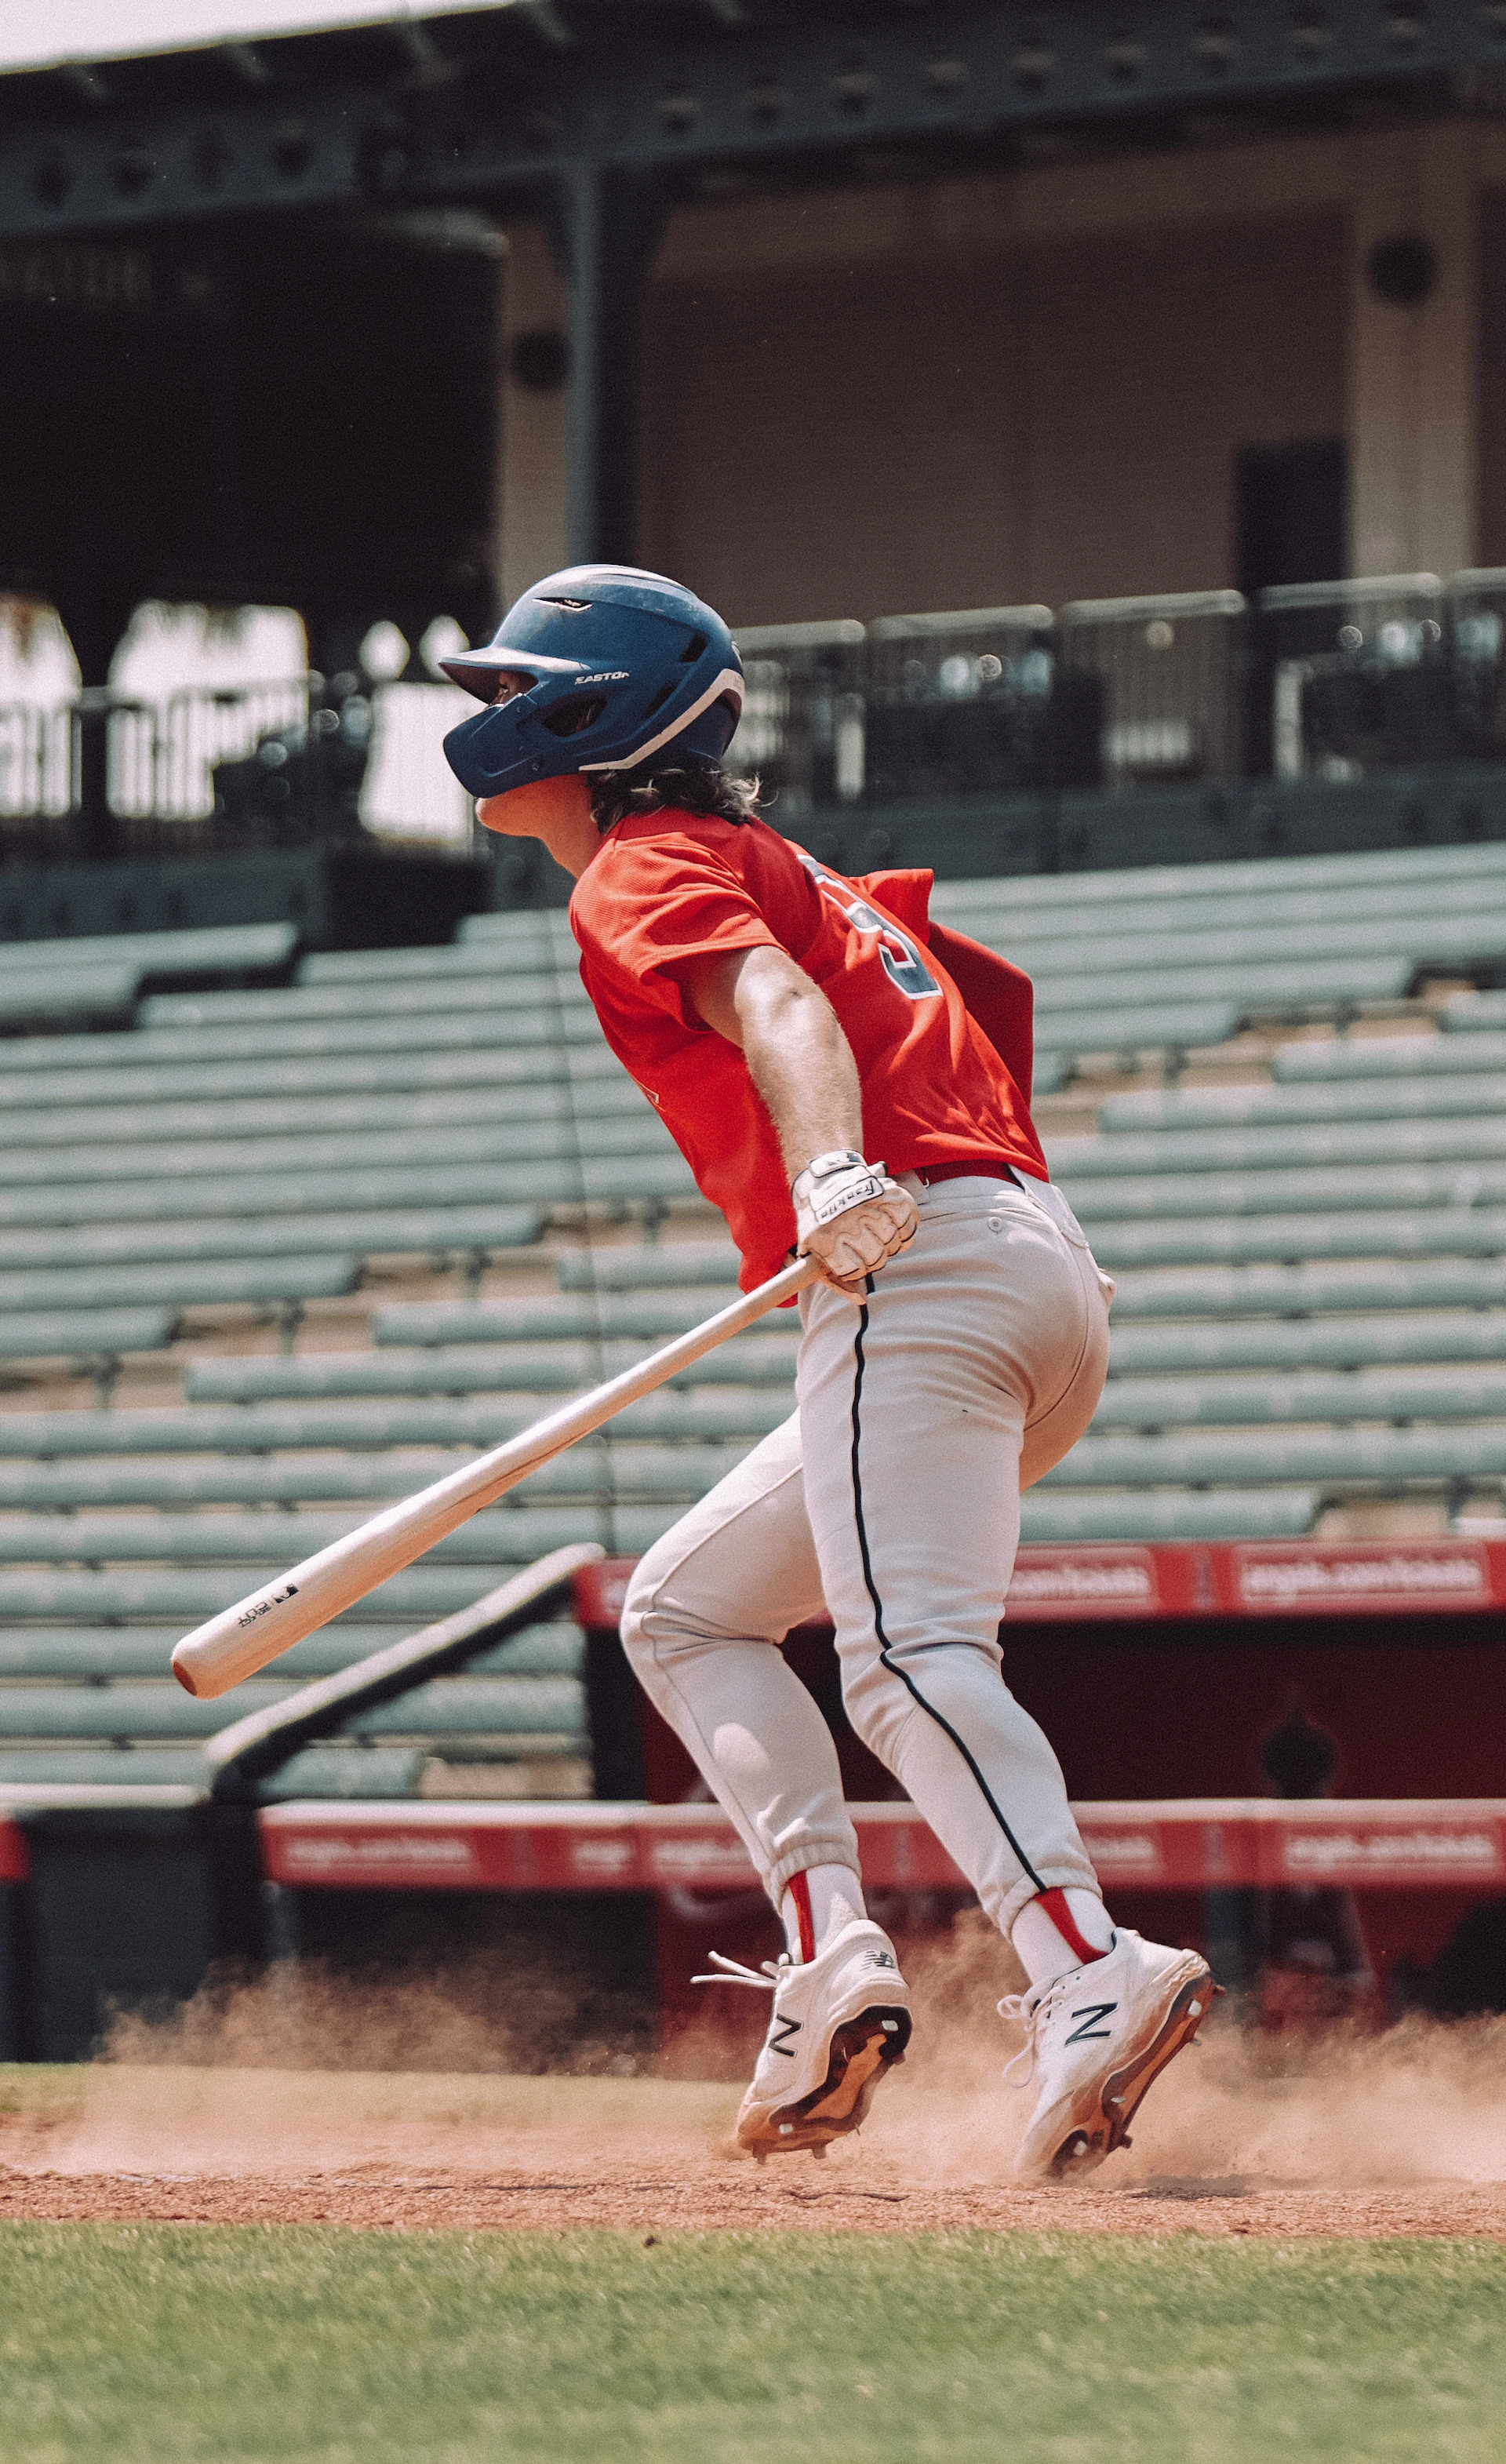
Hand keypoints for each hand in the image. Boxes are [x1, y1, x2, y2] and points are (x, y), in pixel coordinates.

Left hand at [792, 1152, 918, 1294]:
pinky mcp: (885, 1191)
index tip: (852, 1261)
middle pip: (876, 1256)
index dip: (857, 1269)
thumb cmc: (821, 1227)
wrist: (822, 1182)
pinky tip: (897, 1225)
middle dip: (876, 1256)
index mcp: (825, 1238)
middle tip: (869, 1245)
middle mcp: (846, 1221)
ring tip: (879, 1232)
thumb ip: (836, 1281)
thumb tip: (861, 1300)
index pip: (854, 1269)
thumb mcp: (816, 1255)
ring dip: (890, 1240)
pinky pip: (908, 1216)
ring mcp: (866, 1205)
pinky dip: (907, 1225)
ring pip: (892, 1239)